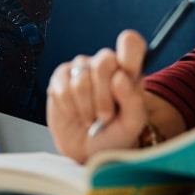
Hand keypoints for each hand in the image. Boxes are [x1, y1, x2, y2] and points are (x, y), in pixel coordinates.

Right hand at [47, 30, 147, 162]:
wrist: (88, 150)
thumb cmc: (114, 134)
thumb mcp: (132, 123)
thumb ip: (133, 100)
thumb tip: (119, 77)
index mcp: (129, 69)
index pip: (131, 44)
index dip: (128, 50)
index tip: (127, 71)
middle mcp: (106, 63)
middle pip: (104, 61)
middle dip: (104, 96)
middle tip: (106, 116)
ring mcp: (81, 68)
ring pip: (82, 79)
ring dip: (87, 108)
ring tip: (91, 119)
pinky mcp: (61, 77)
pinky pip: (63, 88)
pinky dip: (70, 108)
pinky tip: (75, 113)